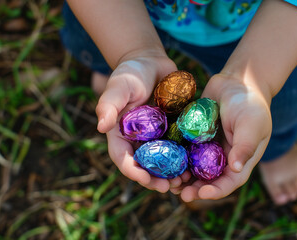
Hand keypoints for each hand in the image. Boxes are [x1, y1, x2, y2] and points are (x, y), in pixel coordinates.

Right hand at [96, 54, 187, 192]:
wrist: (152, 63)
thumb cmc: (131, 72)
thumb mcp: (119, 85)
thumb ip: (109, 104)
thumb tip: (101, 127)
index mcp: (121, 134)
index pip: (123, 158)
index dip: (133, 172)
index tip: (146, 180)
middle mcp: (137, 140)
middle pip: (144, 166)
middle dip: (155, 179)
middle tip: (169, 187)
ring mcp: (156, 137)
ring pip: (163, 162)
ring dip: (172, 174)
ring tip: (185, 181)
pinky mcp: (172, 131)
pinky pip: (178, 148)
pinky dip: (185, 159)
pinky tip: (195, 165)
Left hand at [174, 73, 272, 200]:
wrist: (236, 82)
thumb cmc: (250, 103)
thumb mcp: (252, 124)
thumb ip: (245, 146)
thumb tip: (236, 168)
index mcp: (240, 160)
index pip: (229, 182)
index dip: (216, 190)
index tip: (202, 193)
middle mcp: (223, 158)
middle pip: (208, 180)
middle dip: (194, 189)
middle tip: (180, 193)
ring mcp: (207, 147)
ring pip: (193, 168)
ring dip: (182, 176)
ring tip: (169, 182)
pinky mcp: (195, 136)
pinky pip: (184, 150)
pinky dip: (174, 157)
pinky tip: (162, 160)